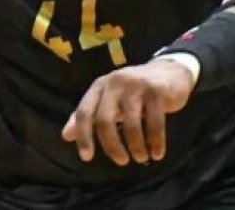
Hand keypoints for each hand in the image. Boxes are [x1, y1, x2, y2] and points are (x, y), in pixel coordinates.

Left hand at [61, 58, 194, 165]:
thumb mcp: (109, 100)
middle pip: (105, 120)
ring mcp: (137, 85)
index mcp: (100, 86)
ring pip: (131, 124)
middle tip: (121, 161)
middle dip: (112, 146)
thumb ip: (88, 116)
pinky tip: (157, 154)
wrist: (169, 72)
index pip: (84, 112)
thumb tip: (66, 136)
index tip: (87, 157)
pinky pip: (155, 123)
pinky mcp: (157, 91)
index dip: (83, 136)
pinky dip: (156, 142)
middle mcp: (115, 83)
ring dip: (137, 147)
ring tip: (142, 158)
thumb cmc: (133, 91)